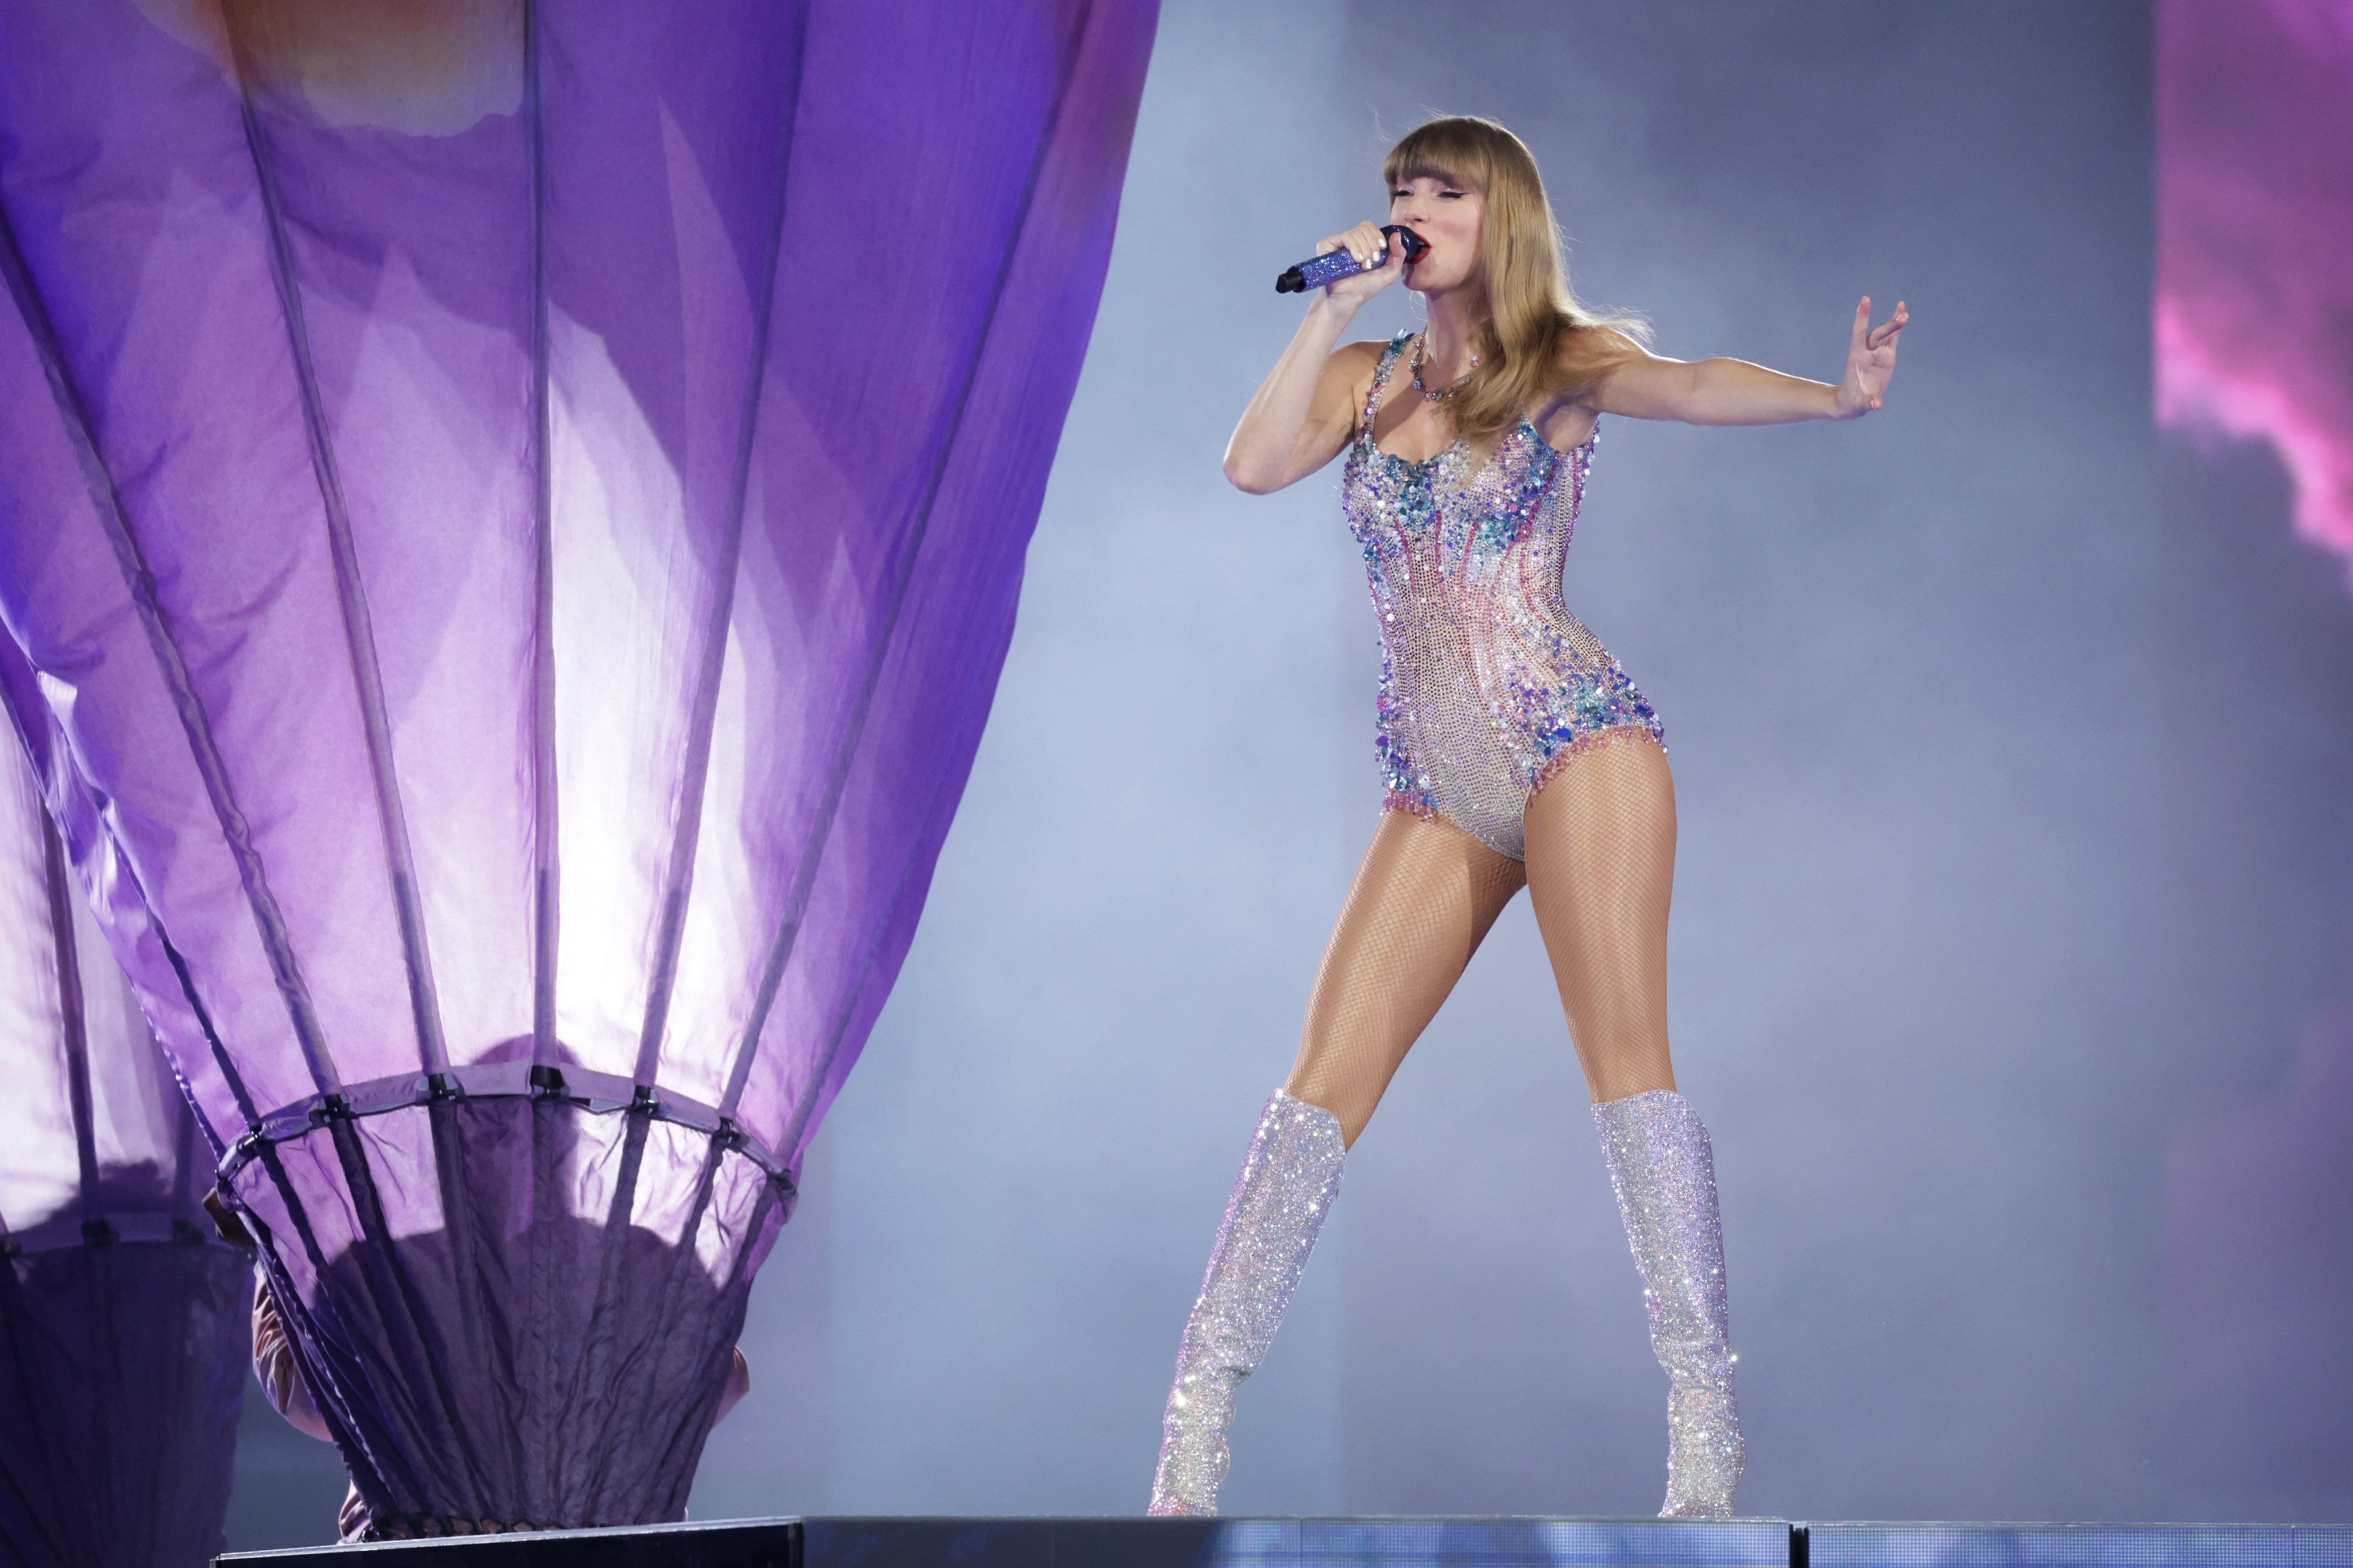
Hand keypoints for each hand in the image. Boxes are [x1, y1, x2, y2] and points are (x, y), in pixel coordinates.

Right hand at [1311, 220, 1404, 311]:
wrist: (1348, 298)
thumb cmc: (1364, 288)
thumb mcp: (1388, 273)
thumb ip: (1398, 255)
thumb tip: (1396, 234)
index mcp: (1361, 244)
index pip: (1369, 227)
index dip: (1377, 235)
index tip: (1382, 249)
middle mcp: (1349, 242)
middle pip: (1364, 227)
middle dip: (1372, 244)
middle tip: (1372, 261)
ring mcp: (1337, 243)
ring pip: (1356, 232)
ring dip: (1365, 249)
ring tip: (1363, 265)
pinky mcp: (1327, 245)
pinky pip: (1346, 237)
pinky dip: (1355, 247)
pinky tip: (1356, 261)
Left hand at [1834, 295, 1906, 417]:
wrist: (1853, 401)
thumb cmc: (1853, 402)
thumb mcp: (1859, 404)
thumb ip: (1868, 402)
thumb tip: (1877, 404)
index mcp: (1856, 357)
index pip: (1859, 333)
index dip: (1862, 317)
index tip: (1865, 300)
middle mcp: (1867, 351)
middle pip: (1877, 334)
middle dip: (1889, 326)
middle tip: (1903, 319)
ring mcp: (1877, 352)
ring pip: (1886, 333)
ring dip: (1895, 323)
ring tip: (1905, 313)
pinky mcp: (1886, 356)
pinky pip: (1893, 338)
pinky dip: (1898, 326)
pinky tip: (1904, 312)